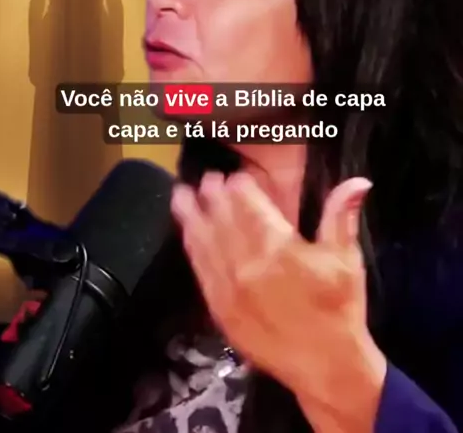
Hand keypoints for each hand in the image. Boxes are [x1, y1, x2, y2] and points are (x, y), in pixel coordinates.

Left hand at [171, 172, 386, 432]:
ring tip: (181, 195)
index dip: (240, 188)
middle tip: (207, 178)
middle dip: (213, 197)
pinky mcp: (222, 311)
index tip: (234, 175)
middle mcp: (249, 266)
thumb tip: (360, 181)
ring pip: (206, 244)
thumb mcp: (346, 259)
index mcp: (280, 250)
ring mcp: (231, 290)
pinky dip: (193, 249)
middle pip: (224, 221)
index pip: (251, 208)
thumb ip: (342, 216)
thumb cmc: (339, 308)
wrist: (327, 367)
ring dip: (193, 217)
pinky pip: (202, 272)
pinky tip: (188, 235)